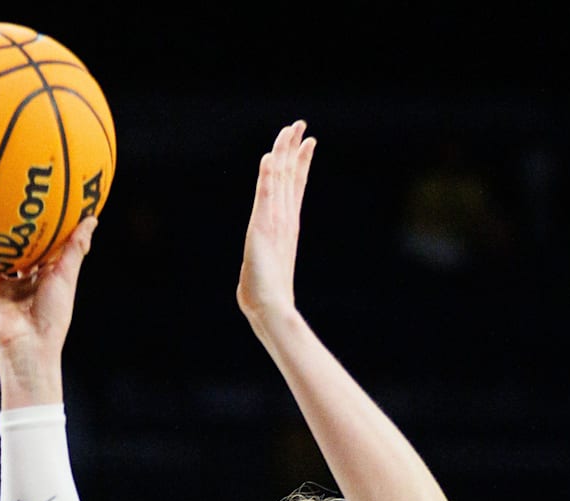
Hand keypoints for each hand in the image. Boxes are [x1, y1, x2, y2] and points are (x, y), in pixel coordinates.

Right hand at [0, 216, 97, 358]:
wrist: (30, 343)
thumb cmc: (53, 312)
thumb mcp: (66, 274)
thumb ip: (76, 247)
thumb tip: (91, 219)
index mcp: (44, 278)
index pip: (42, 251)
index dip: (41, 235)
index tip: (37, 211)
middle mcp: (22, 284)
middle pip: (12, 258)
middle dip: (7, 242)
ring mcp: (2, 293)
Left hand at [236, 120, 316, 325]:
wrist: (269, 306)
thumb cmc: (267, 294)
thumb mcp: (270, 267)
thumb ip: (272, 258)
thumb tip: (272, 263)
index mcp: (287, 224)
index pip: (295, 185)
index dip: (301, 162)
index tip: (307, 142)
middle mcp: (284, 217)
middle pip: (291, 175)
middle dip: (295, 148)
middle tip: (302, 125)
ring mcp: (275, 220)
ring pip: (280, 178)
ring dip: (283, 152)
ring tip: (291, 130)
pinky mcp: (262, 226)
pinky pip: (266, 194)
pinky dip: (268, 175)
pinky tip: (269, 158)